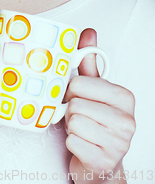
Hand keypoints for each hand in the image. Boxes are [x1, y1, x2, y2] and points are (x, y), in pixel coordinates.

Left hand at [64, 29, 135, 182]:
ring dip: (71, 128)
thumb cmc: (96, 123)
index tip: (79, 98)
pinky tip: (82, 144)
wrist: (101, 164)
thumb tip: (88, 33)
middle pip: (75, 103)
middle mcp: (127, 120)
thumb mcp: (94, 90)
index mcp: (124, 98)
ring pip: (73, 122)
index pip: (80, 83)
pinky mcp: (104, 162)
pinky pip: (72, 142)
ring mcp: (118, 143)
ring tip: (81, 130)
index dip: (72, 91)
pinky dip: (71, 143)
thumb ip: (90, 62)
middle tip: (79, 116)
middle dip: (70, 111)